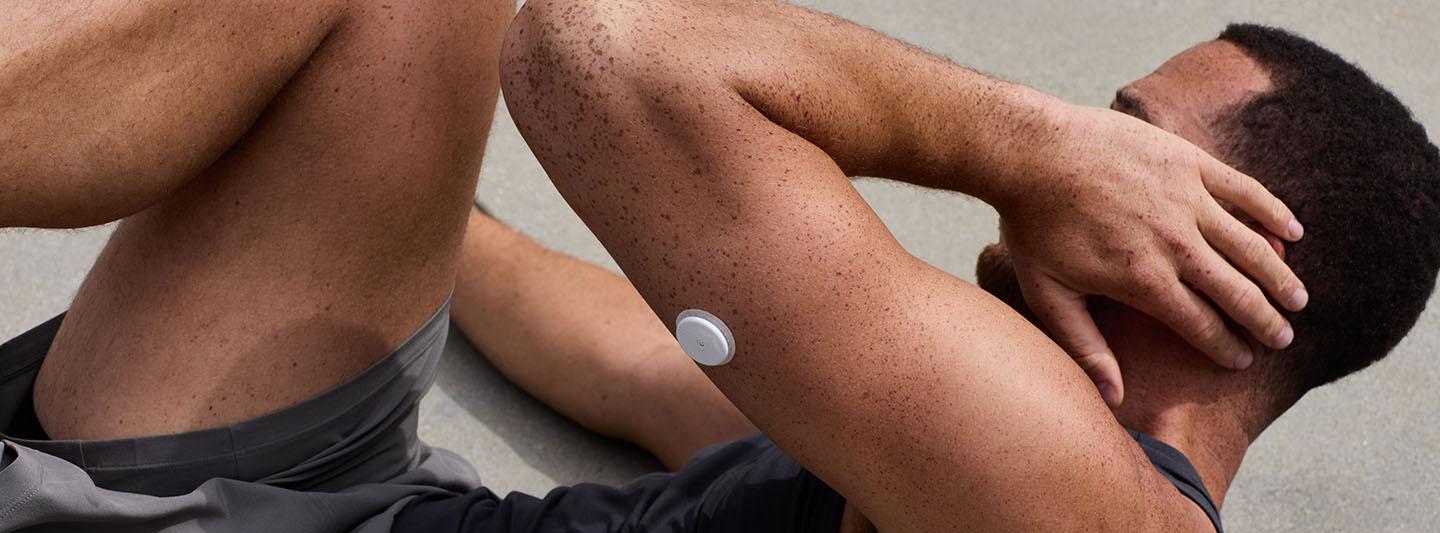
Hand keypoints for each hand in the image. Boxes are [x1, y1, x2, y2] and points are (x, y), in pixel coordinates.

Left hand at [994, 104, 1307, 406]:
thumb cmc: (1032, 225)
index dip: (1226, 347)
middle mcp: (1175, 243)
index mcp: (1143, 280)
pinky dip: (1273, 213)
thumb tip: (1111, 397)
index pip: (1200, 324)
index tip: (1244, 360)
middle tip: (1283, 338)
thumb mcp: (1048, 294)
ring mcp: (1187, 199)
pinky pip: (1244, 191)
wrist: (1030, 151)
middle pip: (1235, 291)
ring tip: (1297, 299)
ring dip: (1278, 275)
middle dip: (1263, 320)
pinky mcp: (1189, 162)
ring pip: (1249, 245)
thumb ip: (1084, 346)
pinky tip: (1292, 232)